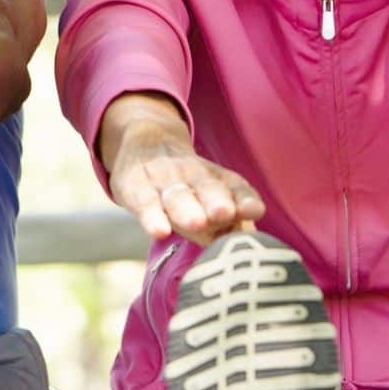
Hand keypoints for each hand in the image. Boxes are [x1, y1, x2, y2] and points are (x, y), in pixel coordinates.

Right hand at [107, 127, 263, 246]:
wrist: (143, 143)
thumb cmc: (184, 187)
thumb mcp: (207, 200)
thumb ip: (228, 225)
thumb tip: (244, 245)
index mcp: (216, 179)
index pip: (235, 187)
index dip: (244, 198)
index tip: (254, 210)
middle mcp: (193, 175)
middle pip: (207, 188)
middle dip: (216, 201)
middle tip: (224, 213)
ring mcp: (162, 179)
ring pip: (177, 194)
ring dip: (187, 208)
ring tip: (196, 223)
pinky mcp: (134, 186)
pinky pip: (144, 202)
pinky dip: (152, 217)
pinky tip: (159, 231)